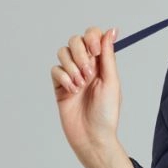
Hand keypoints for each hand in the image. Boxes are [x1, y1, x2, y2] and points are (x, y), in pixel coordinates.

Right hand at [51, 26, 121, 163]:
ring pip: (63, 53)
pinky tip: (72, 91)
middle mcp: (86, 66)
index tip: (95, 51)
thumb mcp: (111, 81)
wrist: (92, 136)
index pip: (93, 36)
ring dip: (72, 67)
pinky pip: (55, 70)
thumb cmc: (106, 113)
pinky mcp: (59, 86)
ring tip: (81, 85)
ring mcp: (72, 75)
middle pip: (76, 41)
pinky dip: (64, 78)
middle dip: (81, 53)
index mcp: (102, 63)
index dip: (92, 37)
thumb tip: (111, 30)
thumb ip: (108, 55)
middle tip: (89, 73)